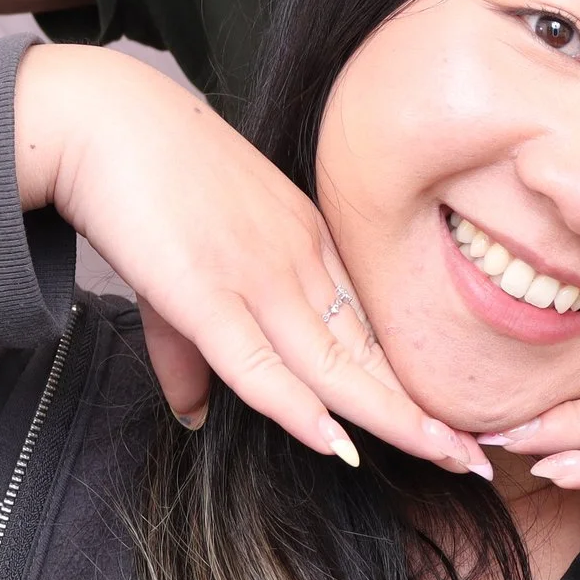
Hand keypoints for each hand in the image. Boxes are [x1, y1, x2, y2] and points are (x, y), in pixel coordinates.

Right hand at [13, 43, 488, 476]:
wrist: (102, 120)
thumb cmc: (145, 179)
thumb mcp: (188, 267)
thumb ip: (191, 352)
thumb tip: (194, 415)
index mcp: (305, 243)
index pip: (369, 326)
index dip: (409, 380)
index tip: (450, 421)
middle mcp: (297, 261)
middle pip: (371, 352)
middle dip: (425, 411)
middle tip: (477, 459)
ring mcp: (256, 276)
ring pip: (336, 364)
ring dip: (392, 419)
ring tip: (445, 459)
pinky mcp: (205, 292)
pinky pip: (260, 363)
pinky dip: (298, 406)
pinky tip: (335, 443)